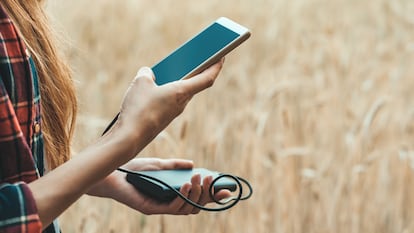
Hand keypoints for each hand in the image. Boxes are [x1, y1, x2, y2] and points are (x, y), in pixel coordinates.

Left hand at [87, 158, 230, 214]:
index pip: (197, 197)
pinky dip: (183, 197)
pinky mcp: (152, 208)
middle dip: (208, 194)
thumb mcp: (159, 165)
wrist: (113, 173)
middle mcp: (169, 202)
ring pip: (187, 207)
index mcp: (173, 193)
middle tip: (212, 179)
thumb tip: (193, 164)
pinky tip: (186, 185)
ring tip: (199, 178)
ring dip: (196, 193)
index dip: (212, 195)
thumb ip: (175, 166)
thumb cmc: (134, 170)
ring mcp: (162, 207)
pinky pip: (172, 207)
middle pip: (196, 205)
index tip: (227, 189)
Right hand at [109, 59, 223, 158]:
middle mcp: (181, 103)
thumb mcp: (140, 82)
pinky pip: (169, 101)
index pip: (207, 78)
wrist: (130, 138)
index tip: (222, 56)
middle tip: (200, 57)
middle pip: (195, 84)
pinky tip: (156, 86)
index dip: (217, 66)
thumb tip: (148, 74)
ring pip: (181, 93)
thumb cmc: (139, 109)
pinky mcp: (163, 119)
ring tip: (176, 67)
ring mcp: (173, 112)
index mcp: (182, 92)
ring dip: (181, 81)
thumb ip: (147, 74)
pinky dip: (168, 91)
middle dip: (198, 71)